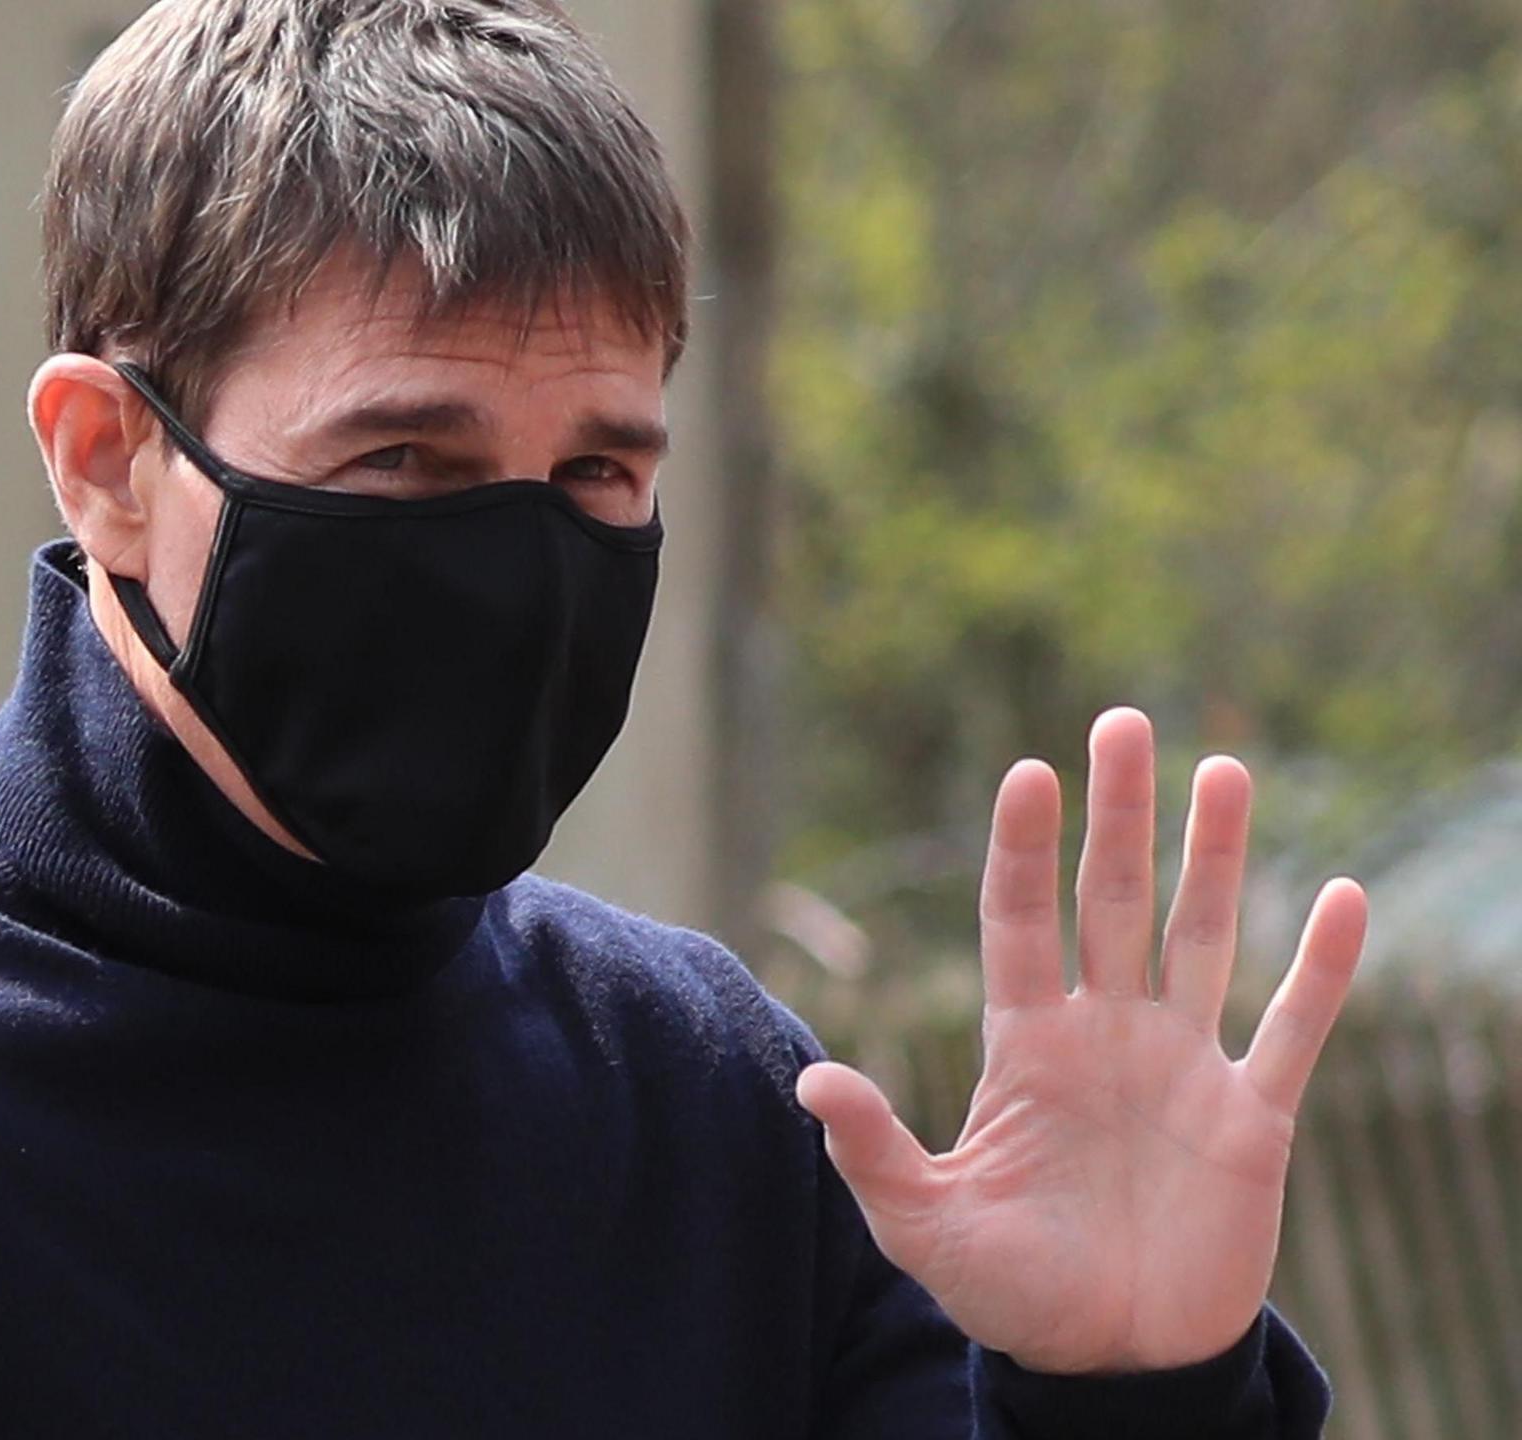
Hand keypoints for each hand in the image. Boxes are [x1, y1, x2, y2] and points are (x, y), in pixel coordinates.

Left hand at [795, 707, 1366, 1375]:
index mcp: (1026, 1047)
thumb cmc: (1008, 1292)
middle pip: (1110, 902)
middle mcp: (1105, 1036)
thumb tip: (810, 1085)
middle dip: (1117, 816)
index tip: (1026, 773)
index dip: (1023, 852)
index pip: (1020, 923)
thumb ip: (873, 1154)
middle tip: (1122, 722)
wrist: (1110, 1363)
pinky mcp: (1252, 1119)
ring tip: (1221, 767)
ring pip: (1200, 936)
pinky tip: (1340, 894)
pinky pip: (1292, 1029)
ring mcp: (1181, 1068)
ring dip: (1212, 856)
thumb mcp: (924, 1224)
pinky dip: (1319, 968)